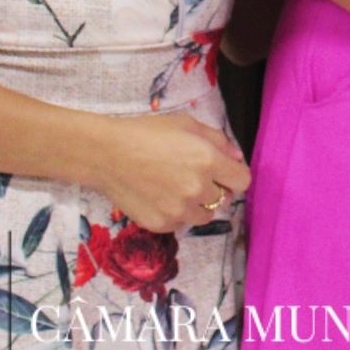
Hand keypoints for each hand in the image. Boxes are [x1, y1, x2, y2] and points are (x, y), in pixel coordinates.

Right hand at [89, 113, 249, 233]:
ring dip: (198, 205)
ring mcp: (178, 210)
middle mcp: (197, 189)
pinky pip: (181, 224)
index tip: (225, 172)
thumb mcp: (187, 125)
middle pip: (225, 199)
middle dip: (216, 189)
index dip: (235, 175)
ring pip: (205, 215)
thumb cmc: (147, 133)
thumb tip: (236, 158)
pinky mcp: (161, 224)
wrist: (107, 155)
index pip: (242, 181)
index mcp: (208, 161)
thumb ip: (218, 141)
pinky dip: (177, 214)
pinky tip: (161, 197)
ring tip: (178, 188)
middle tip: (195, 177)